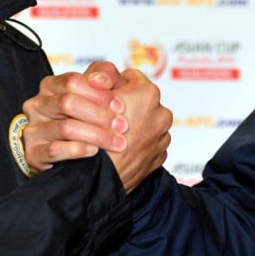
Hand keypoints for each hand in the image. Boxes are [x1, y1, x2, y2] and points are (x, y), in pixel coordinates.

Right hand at [20, 62, 129, 171]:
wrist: (86, 155)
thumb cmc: (94, 114)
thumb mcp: (103, 89)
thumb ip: (106, 74)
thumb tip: (99, 80)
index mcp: (51, 85)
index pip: (73, 82)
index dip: (99, 93)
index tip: (121, 106)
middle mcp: (38, 105)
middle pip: (68, 103)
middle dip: (100, 115)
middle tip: (123, 126)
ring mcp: (33, 129)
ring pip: (65, 127)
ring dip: (96, 135)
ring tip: (117, 141)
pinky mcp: (34, 153)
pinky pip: (54, 150)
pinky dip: (77, 150)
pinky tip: (94, 151)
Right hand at [105, 67, 172, 192]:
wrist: (99, 180)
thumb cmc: (93, 137)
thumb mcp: (92, 98)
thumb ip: (103, 80)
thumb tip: (105, 75)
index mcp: (147, 93)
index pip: (130, 77)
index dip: (113, 86)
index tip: (104, 97)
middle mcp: (161, 113)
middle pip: (141, 101)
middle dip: (127, 106)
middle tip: (108, 117)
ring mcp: (162, 136)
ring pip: (145, 123)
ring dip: (133, 126)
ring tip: (113, 135)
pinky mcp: (159, 156)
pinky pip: (148, 143)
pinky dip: (137, 144)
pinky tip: (121, 149)